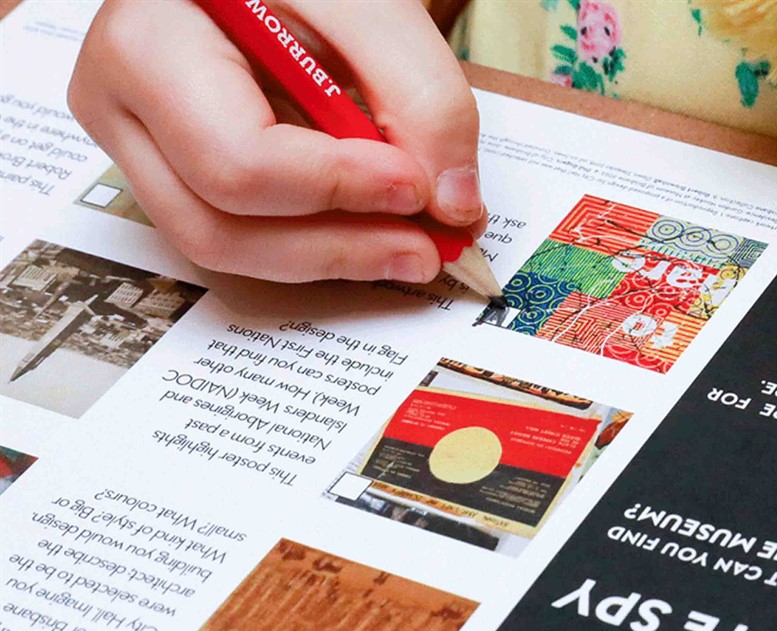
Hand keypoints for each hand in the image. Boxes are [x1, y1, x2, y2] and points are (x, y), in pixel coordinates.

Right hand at [68, 0, 481, 282]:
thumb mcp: (371, 6)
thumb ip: (424, 96)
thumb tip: (452, 206)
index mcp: (149, 42)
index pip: (235, 157)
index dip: (335, 189)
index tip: (415, 189)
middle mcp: (123, 103)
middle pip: (216, 224)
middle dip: (337, 246)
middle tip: (428, 245)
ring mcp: (141, 148)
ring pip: (225, 248)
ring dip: (333, 259)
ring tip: (412, 246)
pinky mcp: (177, 175)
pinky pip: (242, 237)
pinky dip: (317, 242)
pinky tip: (374, 227)